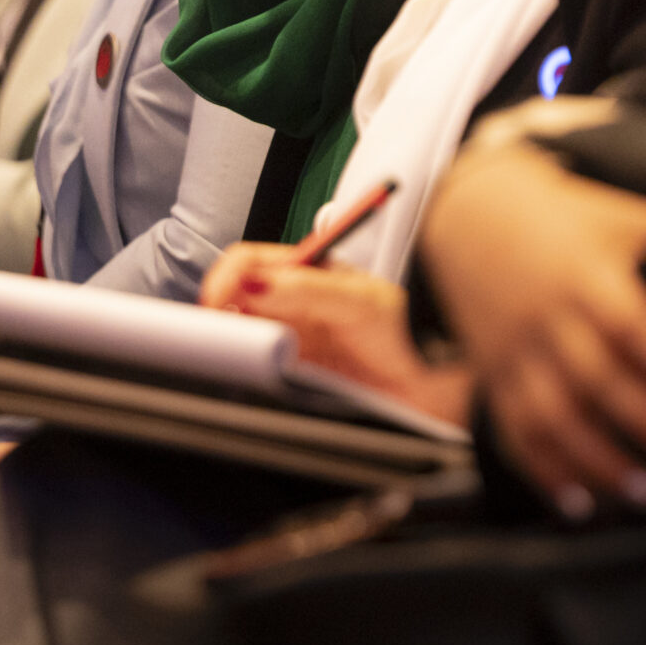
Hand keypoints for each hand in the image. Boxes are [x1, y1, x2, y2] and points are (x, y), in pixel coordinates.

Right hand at [204, 244, 471, 425]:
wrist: (433, 382)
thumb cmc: (407, 331)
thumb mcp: (359, 302)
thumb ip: (308, 290)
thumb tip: (255, 283)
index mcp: (307, 272)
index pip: (249, 262)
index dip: (226, 278)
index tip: (215, 302)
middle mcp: (295, 302)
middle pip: (237, 297)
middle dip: (219, 310)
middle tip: (213, 334)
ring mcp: (293, 337)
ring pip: (242, 332)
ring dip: (230, 340)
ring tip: (230, 354)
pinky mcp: (296, 373)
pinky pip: (256, 367)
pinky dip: (244, 370)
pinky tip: (248, 374)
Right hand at [423, 143, 645, 520]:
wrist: (471, 216)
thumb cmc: (567, 220)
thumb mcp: (616, 218)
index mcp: (582, 273)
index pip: (628, 323)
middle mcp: (546, 319)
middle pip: (596, 381)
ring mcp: (514, 353)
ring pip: (554, 419)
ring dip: (601, 464)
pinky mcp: (495, 379)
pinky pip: (516, 434)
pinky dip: (547, 475)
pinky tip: (583, 506)